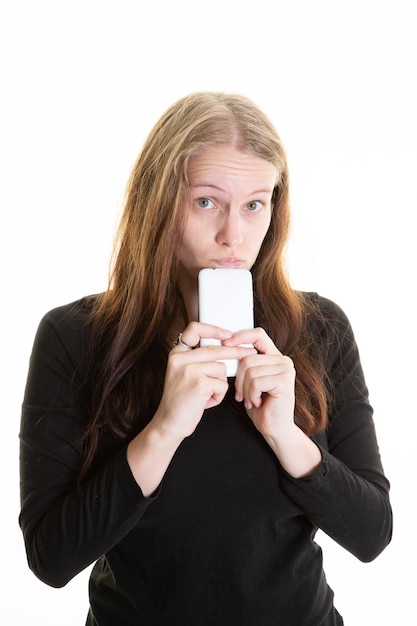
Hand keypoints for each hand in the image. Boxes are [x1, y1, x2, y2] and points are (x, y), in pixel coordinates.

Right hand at [154, 322, 256, 440]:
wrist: (169, 423)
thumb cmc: (181, 400)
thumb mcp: (184, 374)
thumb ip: (199, 359)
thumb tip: (227, 348)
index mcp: (177, 353)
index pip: (195, 329)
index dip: (213, 329)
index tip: (228, 334)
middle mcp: (181, 358)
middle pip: (217, 349)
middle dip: (236, 352)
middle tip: (250, 354)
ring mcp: (189, 370)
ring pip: (222, 369)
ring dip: (220, 384)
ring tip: (206, 394)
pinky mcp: (200, 384)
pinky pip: (222, 385)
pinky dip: (218, 396)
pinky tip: (206, 402)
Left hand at [224, 328, 320, 477]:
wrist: (274, 429)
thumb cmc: (260, 406)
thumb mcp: (249, 381)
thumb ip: (245, 364)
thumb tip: (226, 347)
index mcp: (274, 357)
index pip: (258, 334)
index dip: (241, 336)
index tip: (226, 343)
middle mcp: (283, 360)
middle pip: (248, 357)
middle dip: (239, 378)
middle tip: (242, 395)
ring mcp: (286, 370)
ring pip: (250, 370)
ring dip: (245, 389)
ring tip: (251, 400)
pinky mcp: (284, 381)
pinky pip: (256, 382)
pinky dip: (251, 394)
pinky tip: (257, 402)